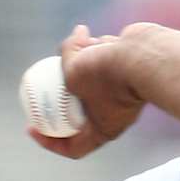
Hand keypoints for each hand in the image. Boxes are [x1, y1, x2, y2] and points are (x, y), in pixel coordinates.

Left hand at [24, 24, 148, 161]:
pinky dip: (93, 49)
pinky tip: (84, 33)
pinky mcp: (128, 71)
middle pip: (79, 111)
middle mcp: (114, 114)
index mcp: (102, 129)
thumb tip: (69, 43)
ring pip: (90, 80)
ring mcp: (121, 92)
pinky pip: (104, 62)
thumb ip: (65, 59)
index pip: (73, 147)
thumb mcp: (73, 71)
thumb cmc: (109, 73)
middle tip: (42, 84)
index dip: (48, 141)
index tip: (32, 127)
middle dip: (60, 95)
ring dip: (77, 63)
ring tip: (72, 46)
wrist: (148, 55)